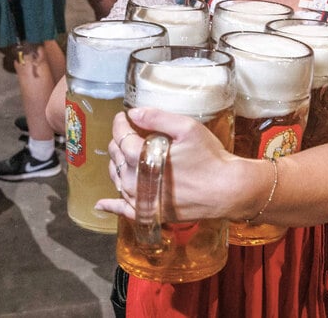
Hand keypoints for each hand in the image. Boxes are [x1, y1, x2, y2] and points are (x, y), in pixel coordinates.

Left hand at [96, 108, 237, 221]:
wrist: (226, 190)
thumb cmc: (209, 158)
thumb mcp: (186, 128)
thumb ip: (156, 117)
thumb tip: (133, 113)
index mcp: (141, 157)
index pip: (121, 136)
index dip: (120, 124)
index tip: (123, 116)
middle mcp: (135, 180)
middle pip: (116, 156)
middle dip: (118, 141)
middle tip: (127, 132)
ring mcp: (141, 199)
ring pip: (117, 179)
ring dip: (116, 164)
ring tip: (121, 154)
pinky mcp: (149, 213)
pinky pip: (123, 210)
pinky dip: (110, 205)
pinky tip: (101, 204)